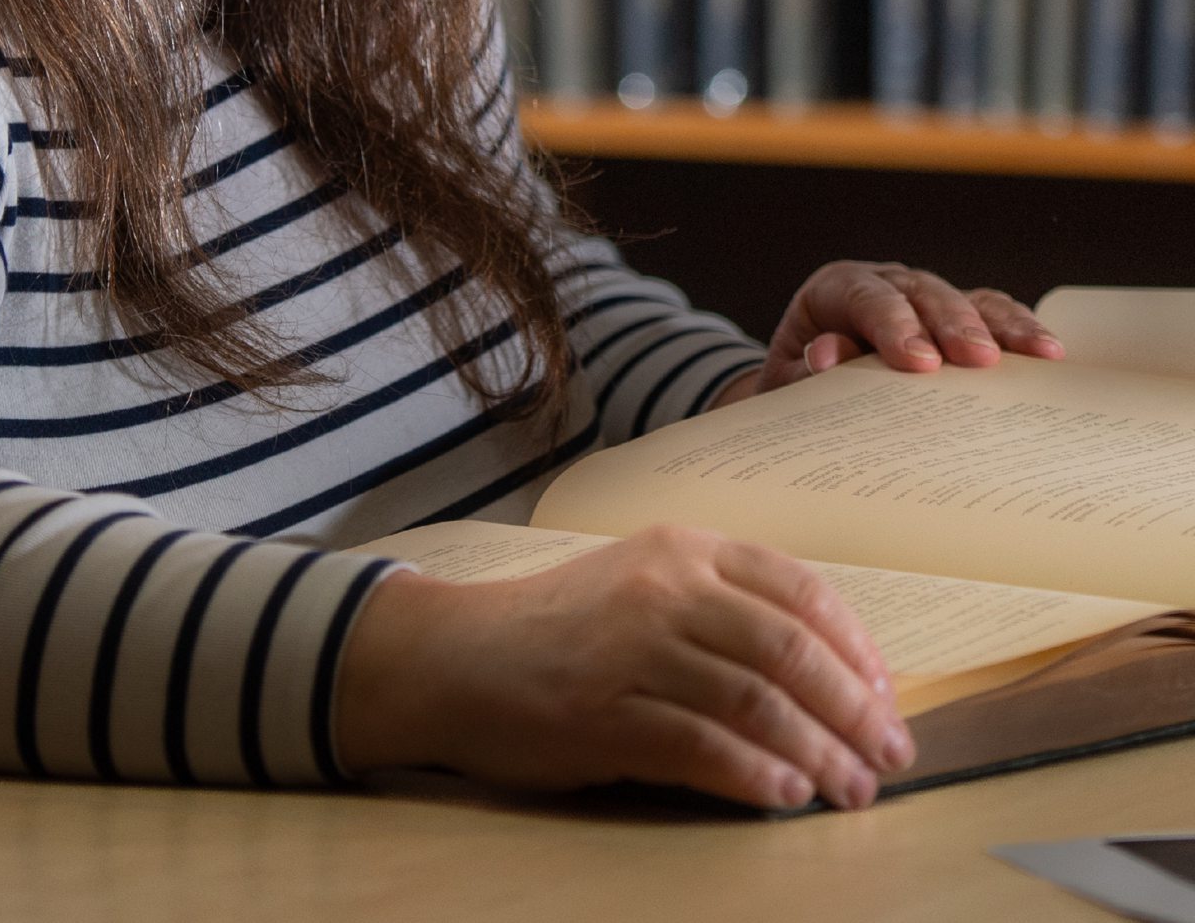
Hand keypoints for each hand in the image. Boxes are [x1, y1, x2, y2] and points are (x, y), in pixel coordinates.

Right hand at [335, 526, 913, 810]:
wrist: (457, 655)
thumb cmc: (562, 628)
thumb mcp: (644, 585)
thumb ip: (720, 608)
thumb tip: (824, 673)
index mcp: (684, 549)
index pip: (798, 589)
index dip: (855, 647)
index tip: (887, 696)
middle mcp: (665, 588)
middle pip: (789, 648)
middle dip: (854, 709)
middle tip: (890, 756)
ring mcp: (634, 648)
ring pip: (756, 699)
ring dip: (818, 753)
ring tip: (850, 790)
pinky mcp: (605, 712)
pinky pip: (701, 745)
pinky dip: (755, 775)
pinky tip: (786, 797)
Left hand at [738, 261, 1064, 396]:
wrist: (809, 381)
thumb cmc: (801, 382)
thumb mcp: (789, 381)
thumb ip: (802, 370)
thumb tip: (826, 357)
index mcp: (836, 289)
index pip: (865, 298)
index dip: (893, 326)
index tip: (919, 362)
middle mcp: (885, 282)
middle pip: (923, 293)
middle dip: (953, 326)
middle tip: (979, 360)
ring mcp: (925, 295)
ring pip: (966, 298)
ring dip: (1002, 326)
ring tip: (1039, 354)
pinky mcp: (958, 315)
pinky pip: (992, 314)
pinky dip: (1019, 330)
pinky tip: (1050, 352)